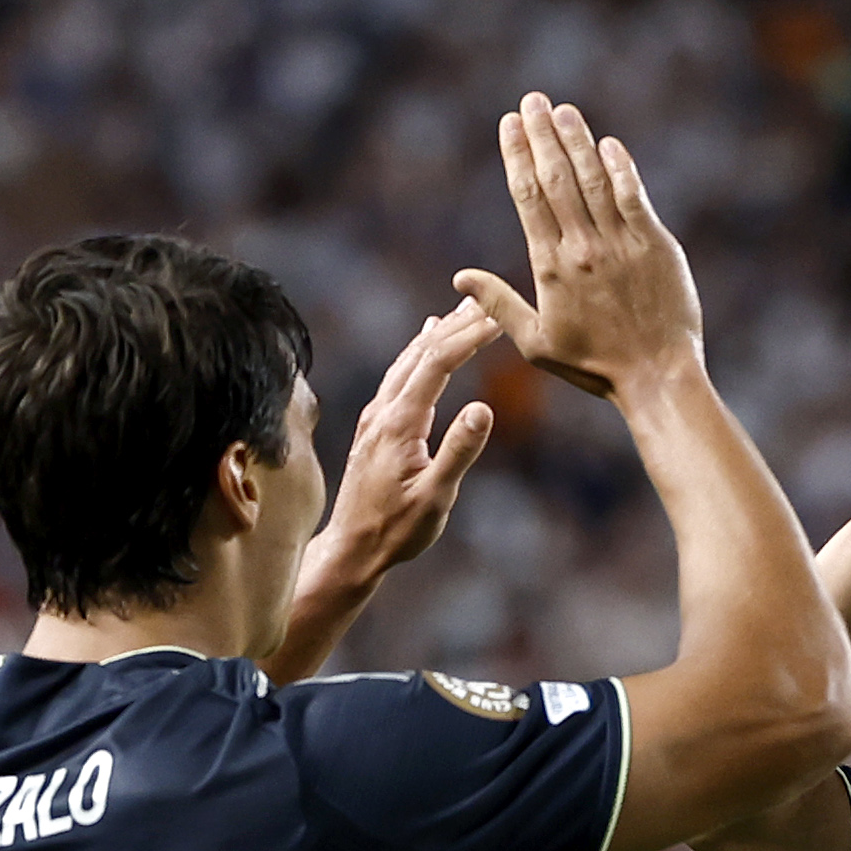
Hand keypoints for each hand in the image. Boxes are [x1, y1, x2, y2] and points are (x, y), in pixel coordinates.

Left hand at [300, 301, 498, 592]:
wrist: (353, 547)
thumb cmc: (396, 530)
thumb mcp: (435, 497)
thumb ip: (459, 451)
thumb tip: (484, 407)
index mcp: (401, 423)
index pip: (437, 362)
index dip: (468, 336)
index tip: (497, 318)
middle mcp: (384, 411)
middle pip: (421, 353)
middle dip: (456, 325)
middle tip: (488, 303)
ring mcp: (376, 417)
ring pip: (407, 360)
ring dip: (437, 334)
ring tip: (462, 312)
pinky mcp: (374, 426)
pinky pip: (398, 375)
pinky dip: (418, 352)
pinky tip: (424, 344)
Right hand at [451, 95, 702, 404]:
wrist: (657, 377)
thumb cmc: (594, 365)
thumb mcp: (537, 343)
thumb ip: (500, 304)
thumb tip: (461, 278)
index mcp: (550, 268)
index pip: (527, 198)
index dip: (517, 155)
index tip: (509, 124)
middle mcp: (583, 250)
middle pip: (556, 179)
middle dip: (542, 135)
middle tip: (532, 101)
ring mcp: (620, 244)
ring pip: (593, 180)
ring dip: (576, 141)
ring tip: (563, 111)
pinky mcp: (655, 245)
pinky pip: (633, 196)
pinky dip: (620, 168)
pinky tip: (607, 143)